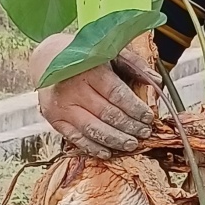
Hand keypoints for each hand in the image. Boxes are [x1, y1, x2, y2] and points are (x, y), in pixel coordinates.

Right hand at [31, 33, 156, 157]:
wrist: (48, 59)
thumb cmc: (84, 56)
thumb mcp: (110, 53)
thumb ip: (134, 65)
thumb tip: (156, 82)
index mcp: (89, 69)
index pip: (116, 94)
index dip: (135, 108)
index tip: (148, 117)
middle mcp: (73, 88)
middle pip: (107, 114)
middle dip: (129, 126)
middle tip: (144, 133)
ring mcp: (62, 106)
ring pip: (93, 129)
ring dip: (115, 140)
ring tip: (131, 144)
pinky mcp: (54, 119)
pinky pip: (76, 138)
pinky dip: (93, 147)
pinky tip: (108, 151)